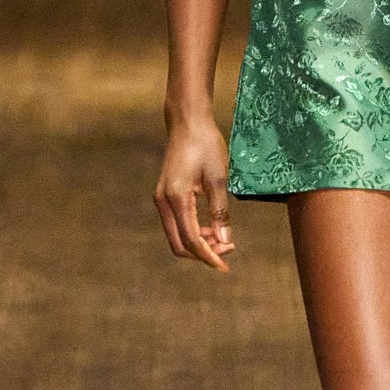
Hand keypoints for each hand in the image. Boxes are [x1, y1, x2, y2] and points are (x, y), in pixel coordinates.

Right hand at [154, 117, 235, 269]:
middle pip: (179, 244)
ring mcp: (161, 199)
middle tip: (228, 250)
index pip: (191, 239)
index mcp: (177, 198)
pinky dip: (193, 232)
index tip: (225, 265)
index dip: (208, 256)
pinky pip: (176, 224)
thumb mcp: (219, 178)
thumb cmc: (205, 145)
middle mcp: (163, 201)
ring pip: (177, 236)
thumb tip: (225, 240)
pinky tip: (211, 228)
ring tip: (223, 239)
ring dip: (199, 243)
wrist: (188, 123)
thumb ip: (220, 211)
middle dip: (203, 253)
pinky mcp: (165, 196)